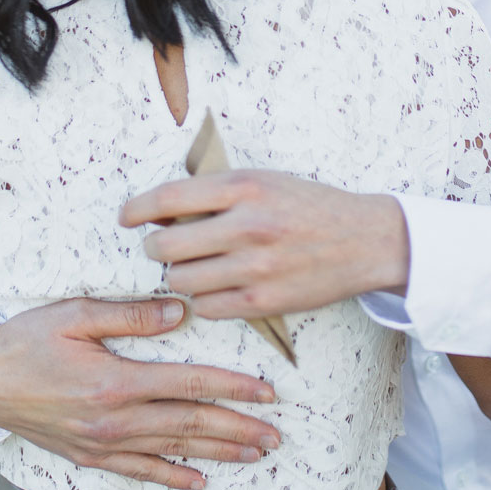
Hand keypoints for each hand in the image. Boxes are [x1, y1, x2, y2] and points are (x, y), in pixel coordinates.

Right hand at [0, 297, 281, 489]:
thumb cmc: (27, 339)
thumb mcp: (75, 314)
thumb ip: (131, 315)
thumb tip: (181, 311)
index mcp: (116, 381)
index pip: (190, 384)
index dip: (234, 388)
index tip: (268, 391)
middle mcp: (114, 420)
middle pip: (191, 423)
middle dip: (238, 428)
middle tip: (276, 433)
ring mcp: (102, 444)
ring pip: (173, 450)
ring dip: (218, 453)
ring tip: (255, 454)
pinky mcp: (89, 456)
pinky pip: (139, 471)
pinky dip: (172, 476)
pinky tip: (199, 479)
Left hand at [119, 172, 407, 317]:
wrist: (364, 240)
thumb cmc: (308, 206)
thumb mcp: (264, 181)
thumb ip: (217, 192)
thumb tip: (160, 211)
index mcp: (244, 187)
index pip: (169, 198)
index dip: (137, 209)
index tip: (127, 218)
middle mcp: (247, 226)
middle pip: (166, 246)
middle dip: (155, 248)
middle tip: (162, 247)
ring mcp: (255, 267)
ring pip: (181, 281)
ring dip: (178, 275)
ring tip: (192, 267)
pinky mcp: (264, 302)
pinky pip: (206, 308)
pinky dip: (203, 299)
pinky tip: (216, 287)